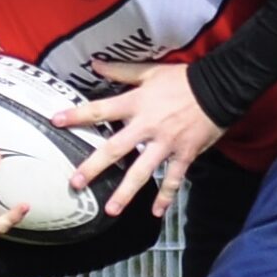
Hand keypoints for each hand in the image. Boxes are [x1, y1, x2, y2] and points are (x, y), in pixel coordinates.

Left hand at [63, 61, 218, 217]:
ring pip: (142, 171)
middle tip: (76, 183)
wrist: (220, 87)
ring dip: (126, 192)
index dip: (77, 115)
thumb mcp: (151, 71)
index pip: (100, 110)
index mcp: (137, 103)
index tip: (56, 121)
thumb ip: (121, 71)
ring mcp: (166, 143)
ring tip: (111, 210)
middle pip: (115, 149)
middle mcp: (147, 126)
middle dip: (94, 166)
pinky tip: (157, 212)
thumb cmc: (183, 79)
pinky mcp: (184, 154)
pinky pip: (174, 179)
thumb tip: (95, 64)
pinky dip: (166, 196)